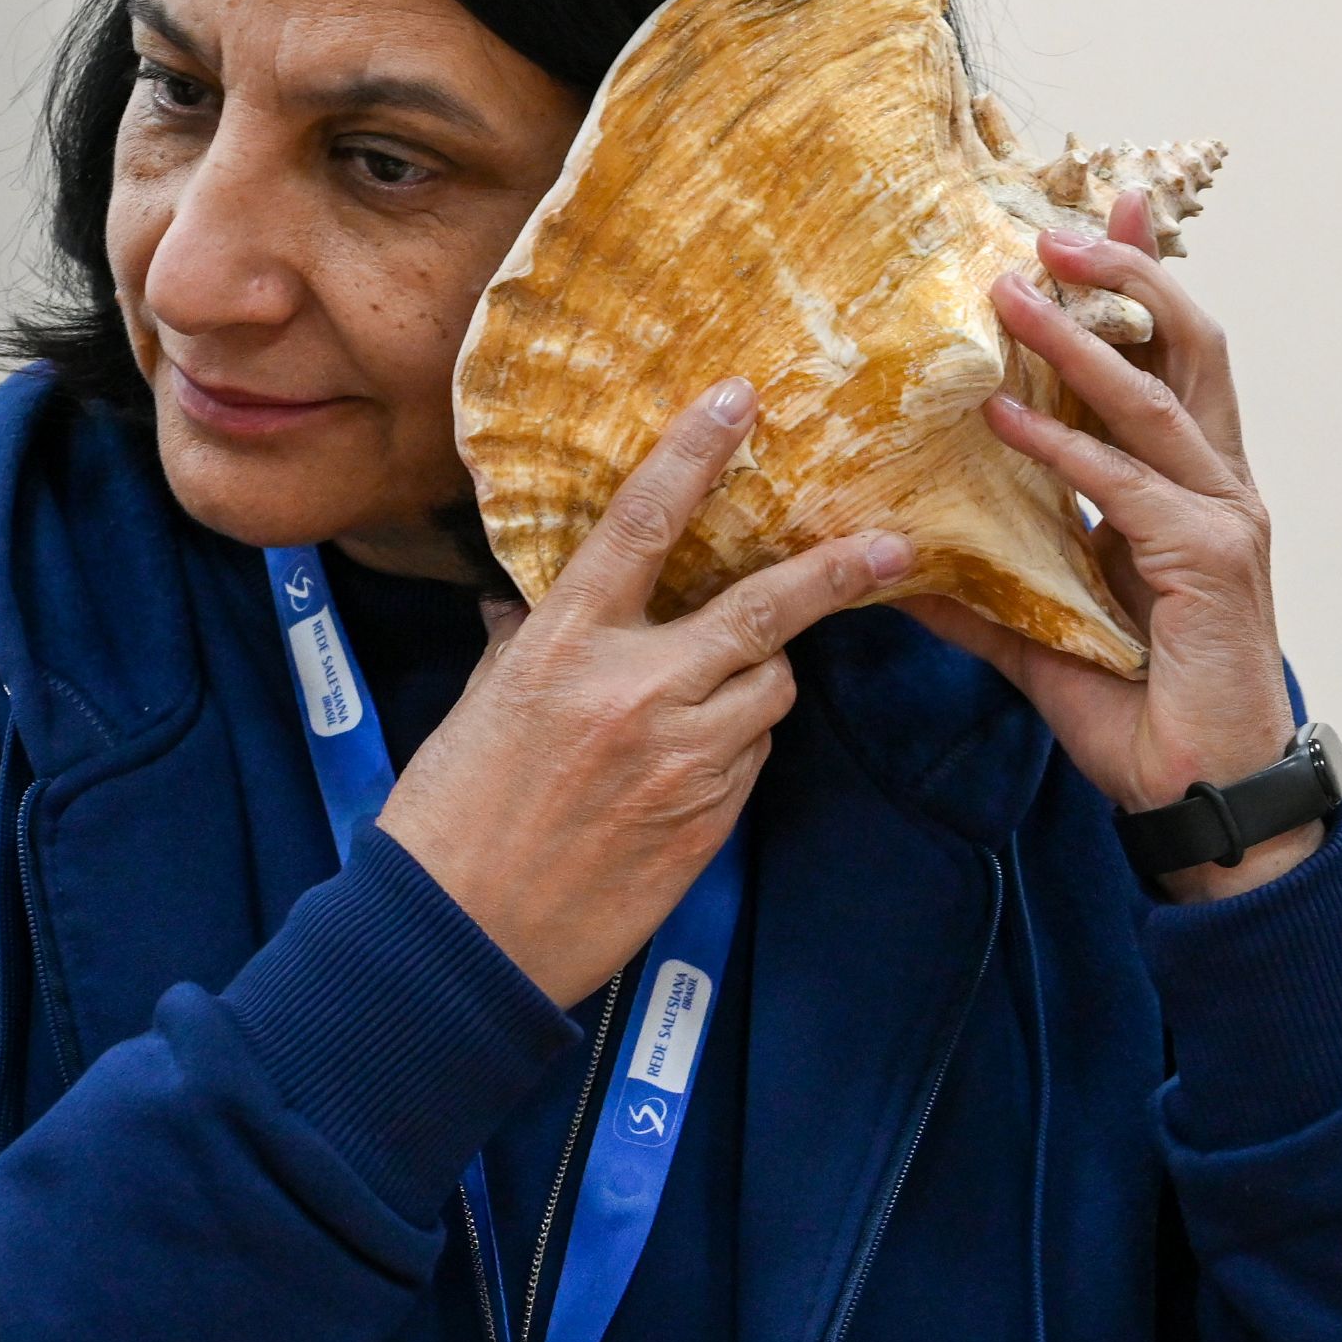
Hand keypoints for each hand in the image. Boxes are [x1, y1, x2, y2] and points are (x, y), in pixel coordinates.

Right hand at [380, 381, 910, 1003]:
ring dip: (760, 679)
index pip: (643, 523)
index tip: (740, 402)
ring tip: (713, 693)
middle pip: (764, 611)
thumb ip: (523, 645)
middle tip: (891, 546)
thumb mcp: (480, 707)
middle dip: (836, 574)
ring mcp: (681, 759)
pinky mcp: (707, 820)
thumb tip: (525, 605)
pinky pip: (752, 756)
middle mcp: (635, 690)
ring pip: (770, 689)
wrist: (461, 939)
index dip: (696, 453)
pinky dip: (737, 743)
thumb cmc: (450, 818)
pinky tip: (690, 763)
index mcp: (564, 644)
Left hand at [907, 190, 1303, 902]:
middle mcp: (1217, 485)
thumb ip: (976, 592)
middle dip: (1128, 268)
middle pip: (1188, 340)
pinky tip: (1003, 416)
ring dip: (1084, 334)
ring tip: (1013, 290)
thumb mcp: (1039, 637)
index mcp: (1188, 487)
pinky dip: (1064, 445)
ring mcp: (1221, 517)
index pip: (1169, 355)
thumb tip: (889, 559)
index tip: (1102, 202)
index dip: (1141, 277)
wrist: (1204, 796)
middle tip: (1053, 220)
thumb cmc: (1142, 715)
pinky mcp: (1209, 559)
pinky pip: (1126, 486)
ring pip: (1157, 393)